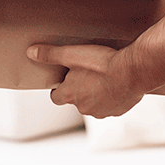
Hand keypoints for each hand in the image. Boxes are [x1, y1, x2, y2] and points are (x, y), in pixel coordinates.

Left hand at [26, 42, 143, 117]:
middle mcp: (83, 107)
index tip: (63, 79)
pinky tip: (116, 83)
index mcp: (70, 94)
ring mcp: (101, 112)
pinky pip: (110, 106)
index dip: (58, 88)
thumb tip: (31, 53)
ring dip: (96, 94)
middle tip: (87, 72)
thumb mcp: (73, 54)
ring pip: (93, 103)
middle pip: (75, 100)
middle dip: (79, 89)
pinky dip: (111, 97)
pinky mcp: (117, 111)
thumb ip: (51, 54)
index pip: (56, 97)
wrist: (133, 72)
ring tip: (103, 76)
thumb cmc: (103, 63)